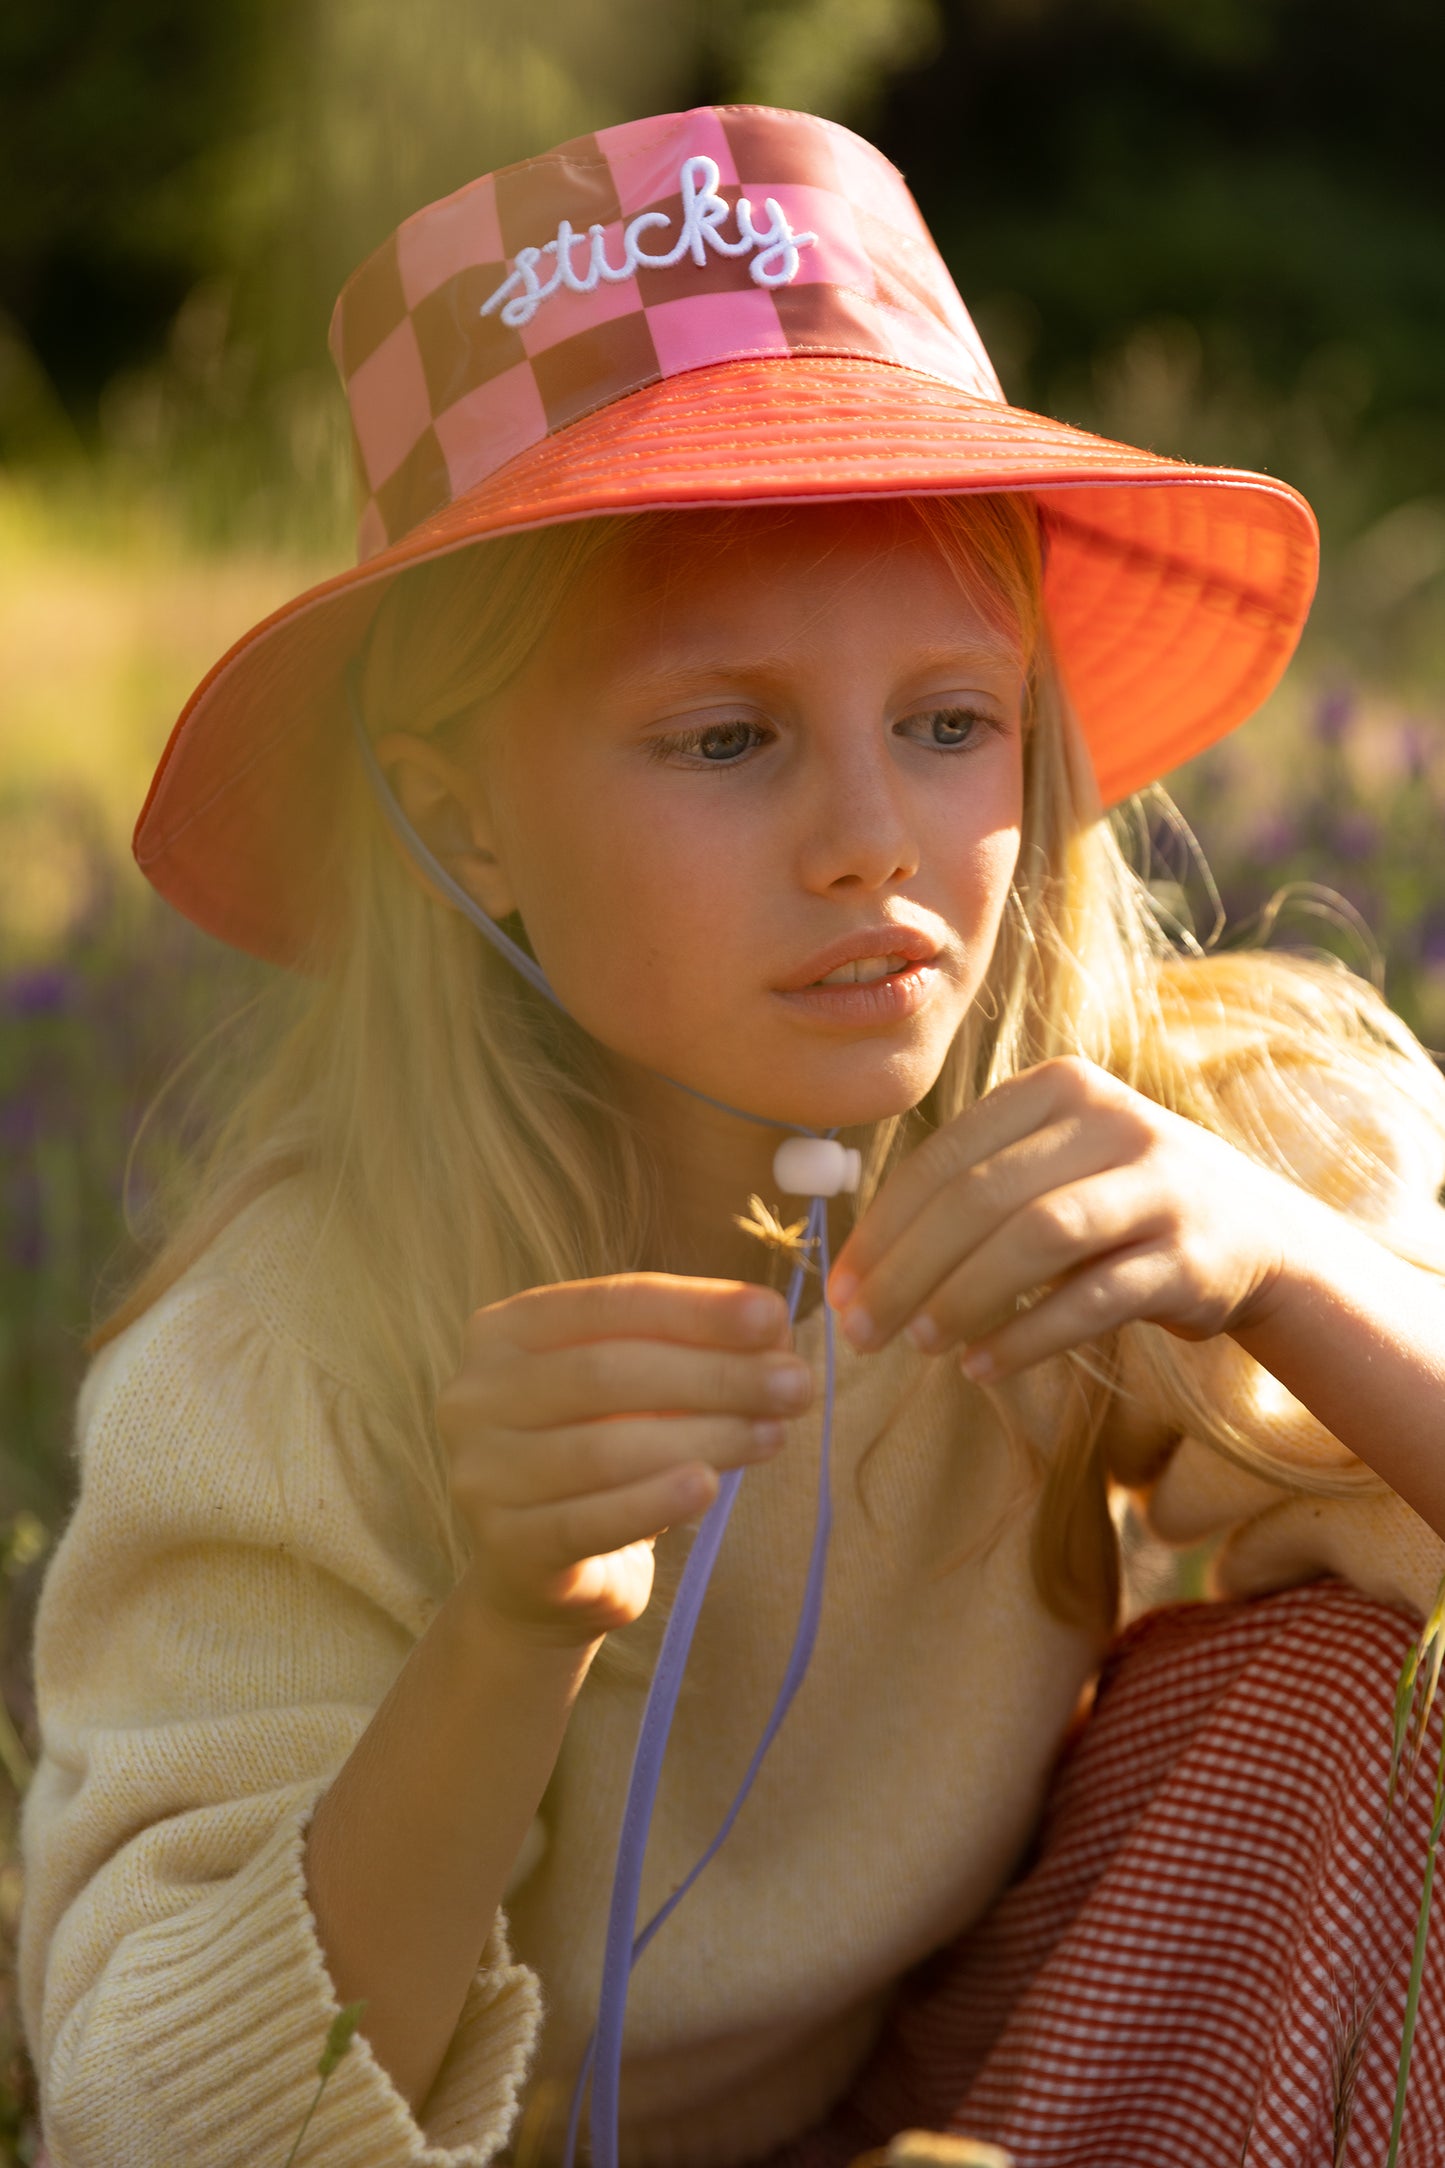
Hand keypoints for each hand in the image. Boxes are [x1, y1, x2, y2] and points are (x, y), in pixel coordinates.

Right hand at [439, 1275, 810, 1644]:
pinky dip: (654, 1503)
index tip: (773, 1317)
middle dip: (713, 1375)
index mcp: (505, 1331)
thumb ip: (687, 1353)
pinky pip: (589, 1521)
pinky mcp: (504, 1547)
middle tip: (795, 1384)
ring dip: (703, 1437)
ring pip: (604, 1448)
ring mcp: (479, 1473)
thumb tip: (773, 1335)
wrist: (543, 1573)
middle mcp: (475, 1394)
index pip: (609, 1304)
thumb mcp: (637, 1390)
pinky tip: (709, 1490)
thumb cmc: (602, 1452)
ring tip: (774, 1434)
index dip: (695, 1309)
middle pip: (606, 1372)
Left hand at [827, 1056, 1308, 1380]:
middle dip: (908, 1270)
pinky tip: (980, 1365)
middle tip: (860, 1331)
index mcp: (1058, 1087)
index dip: (882, 1227)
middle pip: (982, 1197)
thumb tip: (858, 1268)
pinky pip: (1093, 1297)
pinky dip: (1028, 1334)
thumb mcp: (1050, 1166)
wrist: (1257, 1235)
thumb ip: (969, 1191)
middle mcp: (1111, 1120)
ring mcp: (1158, 1185)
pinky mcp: (1191, 1255)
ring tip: (918, 1344)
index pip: (945, 1157)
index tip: (838, 1289)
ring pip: (1037, 1237)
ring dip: (964, 1296)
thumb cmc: (1117, 1205)